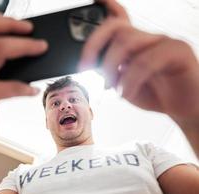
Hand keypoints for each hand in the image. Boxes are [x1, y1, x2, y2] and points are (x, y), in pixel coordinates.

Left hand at [80, 1, 198, 131]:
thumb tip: (93, 65)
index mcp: (134, 43)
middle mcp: (147, 38)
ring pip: (126, 42)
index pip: (119, 19)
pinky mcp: (178, 51)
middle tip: (85, 68)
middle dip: (93, 47)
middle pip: (115, 27)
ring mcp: (163, 41)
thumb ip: (110, 71)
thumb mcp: (123, 84)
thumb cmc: (154, 93)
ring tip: (111, 88)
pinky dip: (130, 80)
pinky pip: (146, 61)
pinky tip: (126, 93)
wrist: (183, 108)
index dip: (107, 6)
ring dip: (111, 68)